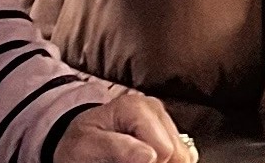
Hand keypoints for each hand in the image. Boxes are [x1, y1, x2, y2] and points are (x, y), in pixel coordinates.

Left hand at [54, 90, 195, 162]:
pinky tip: (150, 160)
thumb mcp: (88, 146)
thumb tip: (148, 156)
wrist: (80, 140)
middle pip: (177, 154)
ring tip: (137, 160)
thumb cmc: (82, 144)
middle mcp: (155, 109)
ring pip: (183, 157)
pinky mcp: (170, 132)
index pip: (163, 150)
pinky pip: (183, 156)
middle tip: (129, 162)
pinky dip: (168, 162)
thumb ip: (117, 149)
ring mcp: (165, 120)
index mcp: (136, 107)